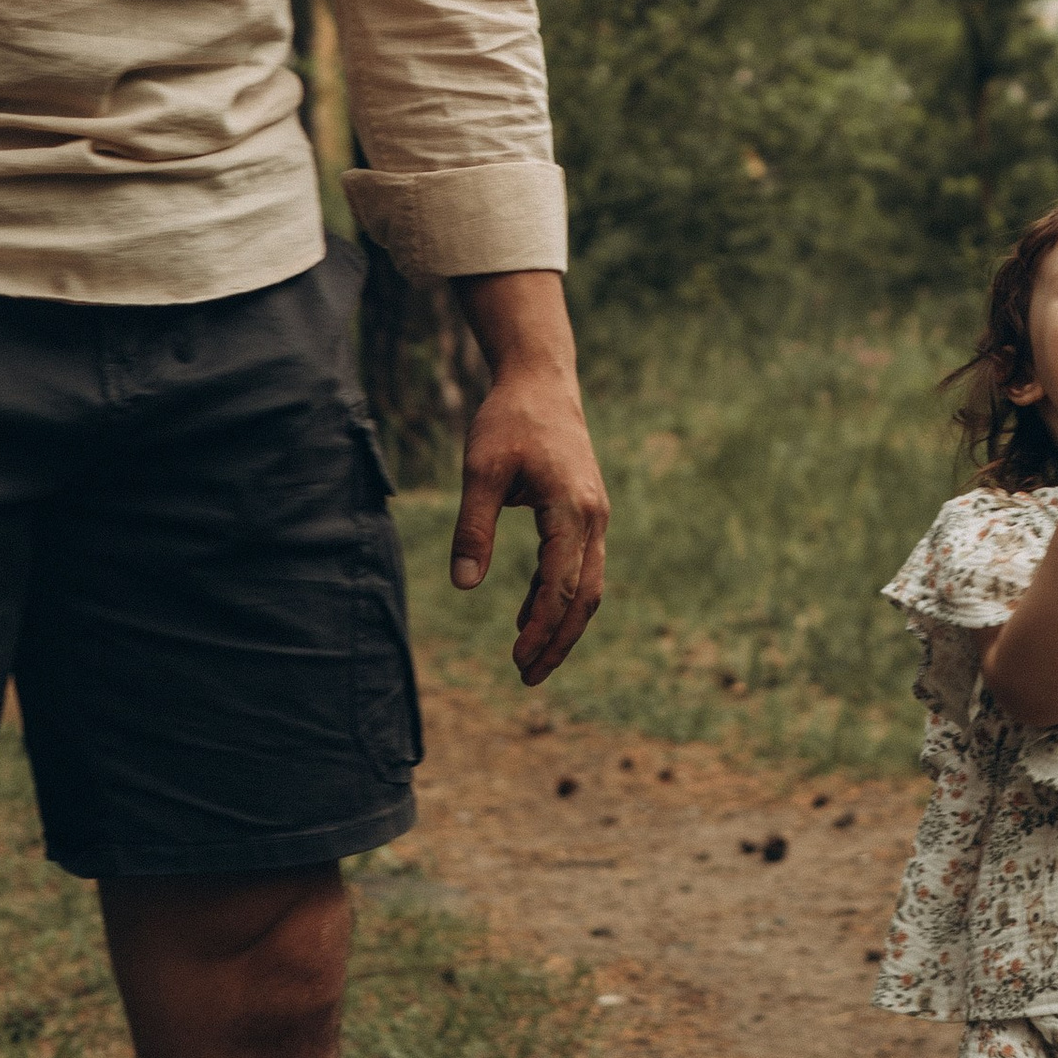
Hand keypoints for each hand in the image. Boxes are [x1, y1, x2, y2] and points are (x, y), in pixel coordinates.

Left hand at [448, 271, 608, 682]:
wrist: (541, 379)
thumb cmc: (509, 420)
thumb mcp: (480, 470)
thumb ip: (473, 529)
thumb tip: (463, 586)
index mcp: (572, 509)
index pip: (561, 585)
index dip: (541, 628)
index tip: (516, 660)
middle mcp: (593, 516)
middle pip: (585, 596)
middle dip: (559, 640)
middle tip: (527, 678)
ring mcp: (594, 514)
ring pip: (588, 585)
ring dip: (562, 624)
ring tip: (530, 660)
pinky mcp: (585, 511)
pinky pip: (578, 565)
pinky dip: (558, 595)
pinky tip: (526, 616)